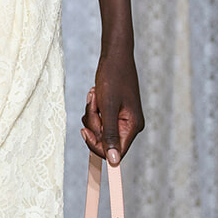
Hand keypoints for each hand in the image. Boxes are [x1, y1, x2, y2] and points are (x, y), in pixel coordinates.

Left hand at [81, 0, 143, 167]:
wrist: (114, 56)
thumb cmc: (112, 78)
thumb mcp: (108, 107)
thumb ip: (110, 135)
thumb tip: (113, 161)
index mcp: (133, 127)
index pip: (114, 153)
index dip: (97, 146)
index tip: (84, 132)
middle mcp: (130, 126)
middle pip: (104, 140)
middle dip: (94, 123)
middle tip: (94, 103)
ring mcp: (122, 119)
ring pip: (98, 129)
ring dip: (92, 114)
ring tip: (95, 95)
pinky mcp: (115, 112)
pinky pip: (98, 119)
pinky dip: (93, 109)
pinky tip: (95, 93)